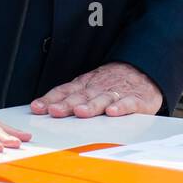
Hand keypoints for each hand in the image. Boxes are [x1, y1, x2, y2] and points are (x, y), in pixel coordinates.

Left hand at [30, 62, 162, 117]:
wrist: (144, 70)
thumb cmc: (112, 81)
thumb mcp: (88, 84)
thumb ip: (68, 95)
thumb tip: (41, 106)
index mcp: (86, 85)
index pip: (65, 91)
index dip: (51, 99)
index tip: (38, 107)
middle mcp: (99, 88)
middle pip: (81, 97)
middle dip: (67, 104)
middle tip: (55, 111)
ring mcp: (117, 92)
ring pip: (102, 99)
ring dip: (91, 106)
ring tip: (80, 112)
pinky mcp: (136, 99)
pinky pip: (128, 103)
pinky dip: (120, 107)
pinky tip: (112, 112)